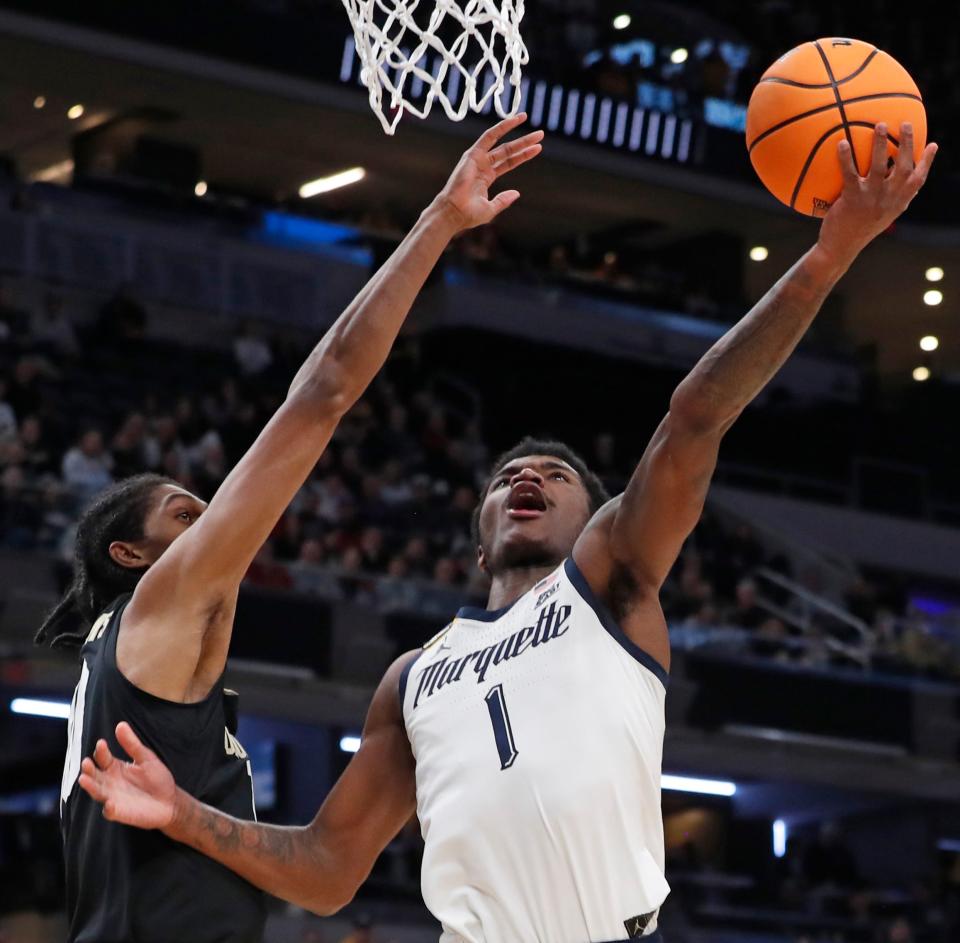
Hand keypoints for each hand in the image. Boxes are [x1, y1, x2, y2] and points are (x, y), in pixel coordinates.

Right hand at [78, 721, 176, 829]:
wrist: (170, 800)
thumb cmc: (156, 778)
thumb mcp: (145, 757)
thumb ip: (131, 744)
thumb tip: (120, 724)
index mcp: (115, 768)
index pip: (103, 758)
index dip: (101, 751)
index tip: (102, 743)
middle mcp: (110, 782)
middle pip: (94, 775)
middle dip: (88, 769)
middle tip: (85, 763)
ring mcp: (113, 797)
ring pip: (97, 792)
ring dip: (90, 786)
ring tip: (84, 779)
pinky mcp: (119, 812)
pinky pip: (110, 811)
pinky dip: (108, 808)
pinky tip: (109, 803)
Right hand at [433, 113, 542, 231]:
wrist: (454, 213)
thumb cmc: (469, 214)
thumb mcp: (491, 209)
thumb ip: (503, 200)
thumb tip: (517, 193)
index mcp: (487, 177)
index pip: (509, 163)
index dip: (523, 155)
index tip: (538, 148)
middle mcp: (483, 166)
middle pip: (508, 151)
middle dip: (524, 142)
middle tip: (541, 135)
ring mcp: (478, 159)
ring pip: (501, 142)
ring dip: (515, 132)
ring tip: (529, 121)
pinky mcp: (473, 154)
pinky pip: (489, 136)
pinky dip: (501, 127)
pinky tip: (513, 120)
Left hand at [818, 122, 936, 262]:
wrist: (840, 248)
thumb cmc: (858, 230)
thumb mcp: (881, 216)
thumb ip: (891, 199)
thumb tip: (896, 179)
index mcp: (898, 203)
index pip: (918, 181)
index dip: (927, 162)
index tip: (932, 145)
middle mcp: (889, 200)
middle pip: (903, 168)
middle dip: (907, 144)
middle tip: (905, 123)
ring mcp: (871, 199)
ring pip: (880, 167)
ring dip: (881, 144)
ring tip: (880, 125)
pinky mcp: (852, 199)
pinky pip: (850, 173)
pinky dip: (846, 157)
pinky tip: (842, 142)